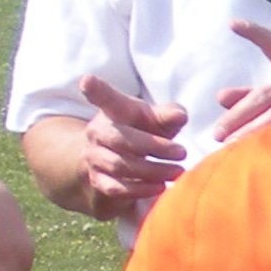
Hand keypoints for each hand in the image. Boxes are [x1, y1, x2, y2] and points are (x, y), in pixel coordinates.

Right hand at [73, 75, 187, 210]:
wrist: (124, 160)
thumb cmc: (145, 131)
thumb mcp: (157, 119)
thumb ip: (168, 116)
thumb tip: (180, 115)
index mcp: (113, 111)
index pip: (103, 97)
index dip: (95, 89)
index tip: (87, 81)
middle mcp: (98, 132)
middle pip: (120, 139)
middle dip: (153, 147)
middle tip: (183, 152)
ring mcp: (94, 157)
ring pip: (119, 166)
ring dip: (152, 171)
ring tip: (178, 171)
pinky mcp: (98, 181)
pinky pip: (116, 188)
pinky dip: (140, 190)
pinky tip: (161, 187)